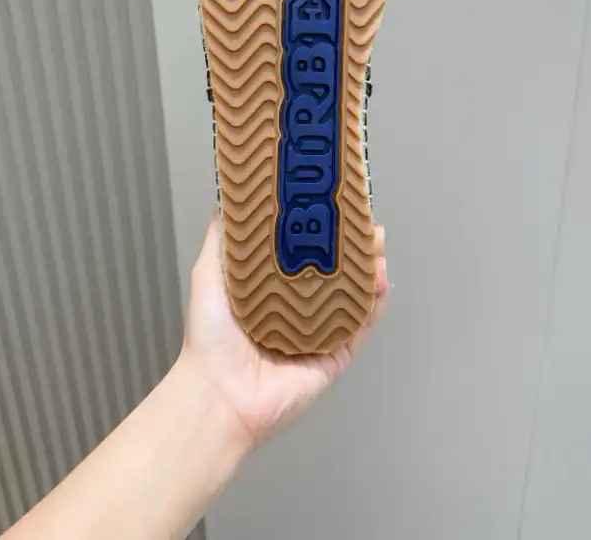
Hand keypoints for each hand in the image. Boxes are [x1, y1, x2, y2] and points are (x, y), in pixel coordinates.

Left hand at [181, 210, 389, 450]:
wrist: (220, 395)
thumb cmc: (211, 335)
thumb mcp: (209, 274)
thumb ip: (222, 239)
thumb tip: (228, 197)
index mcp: (272, 289)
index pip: (303, 251)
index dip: (321, 227)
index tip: (334, 201)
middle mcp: (299, 308)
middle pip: (335, 269)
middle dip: (352, 243)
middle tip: (364, 219)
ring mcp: (321, 332)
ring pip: (354, 294)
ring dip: (369, 266)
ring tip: (377, 242)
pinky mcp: (336, 356)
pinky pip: (361, 326)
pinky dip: (375, 302)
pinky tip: (381, 278)